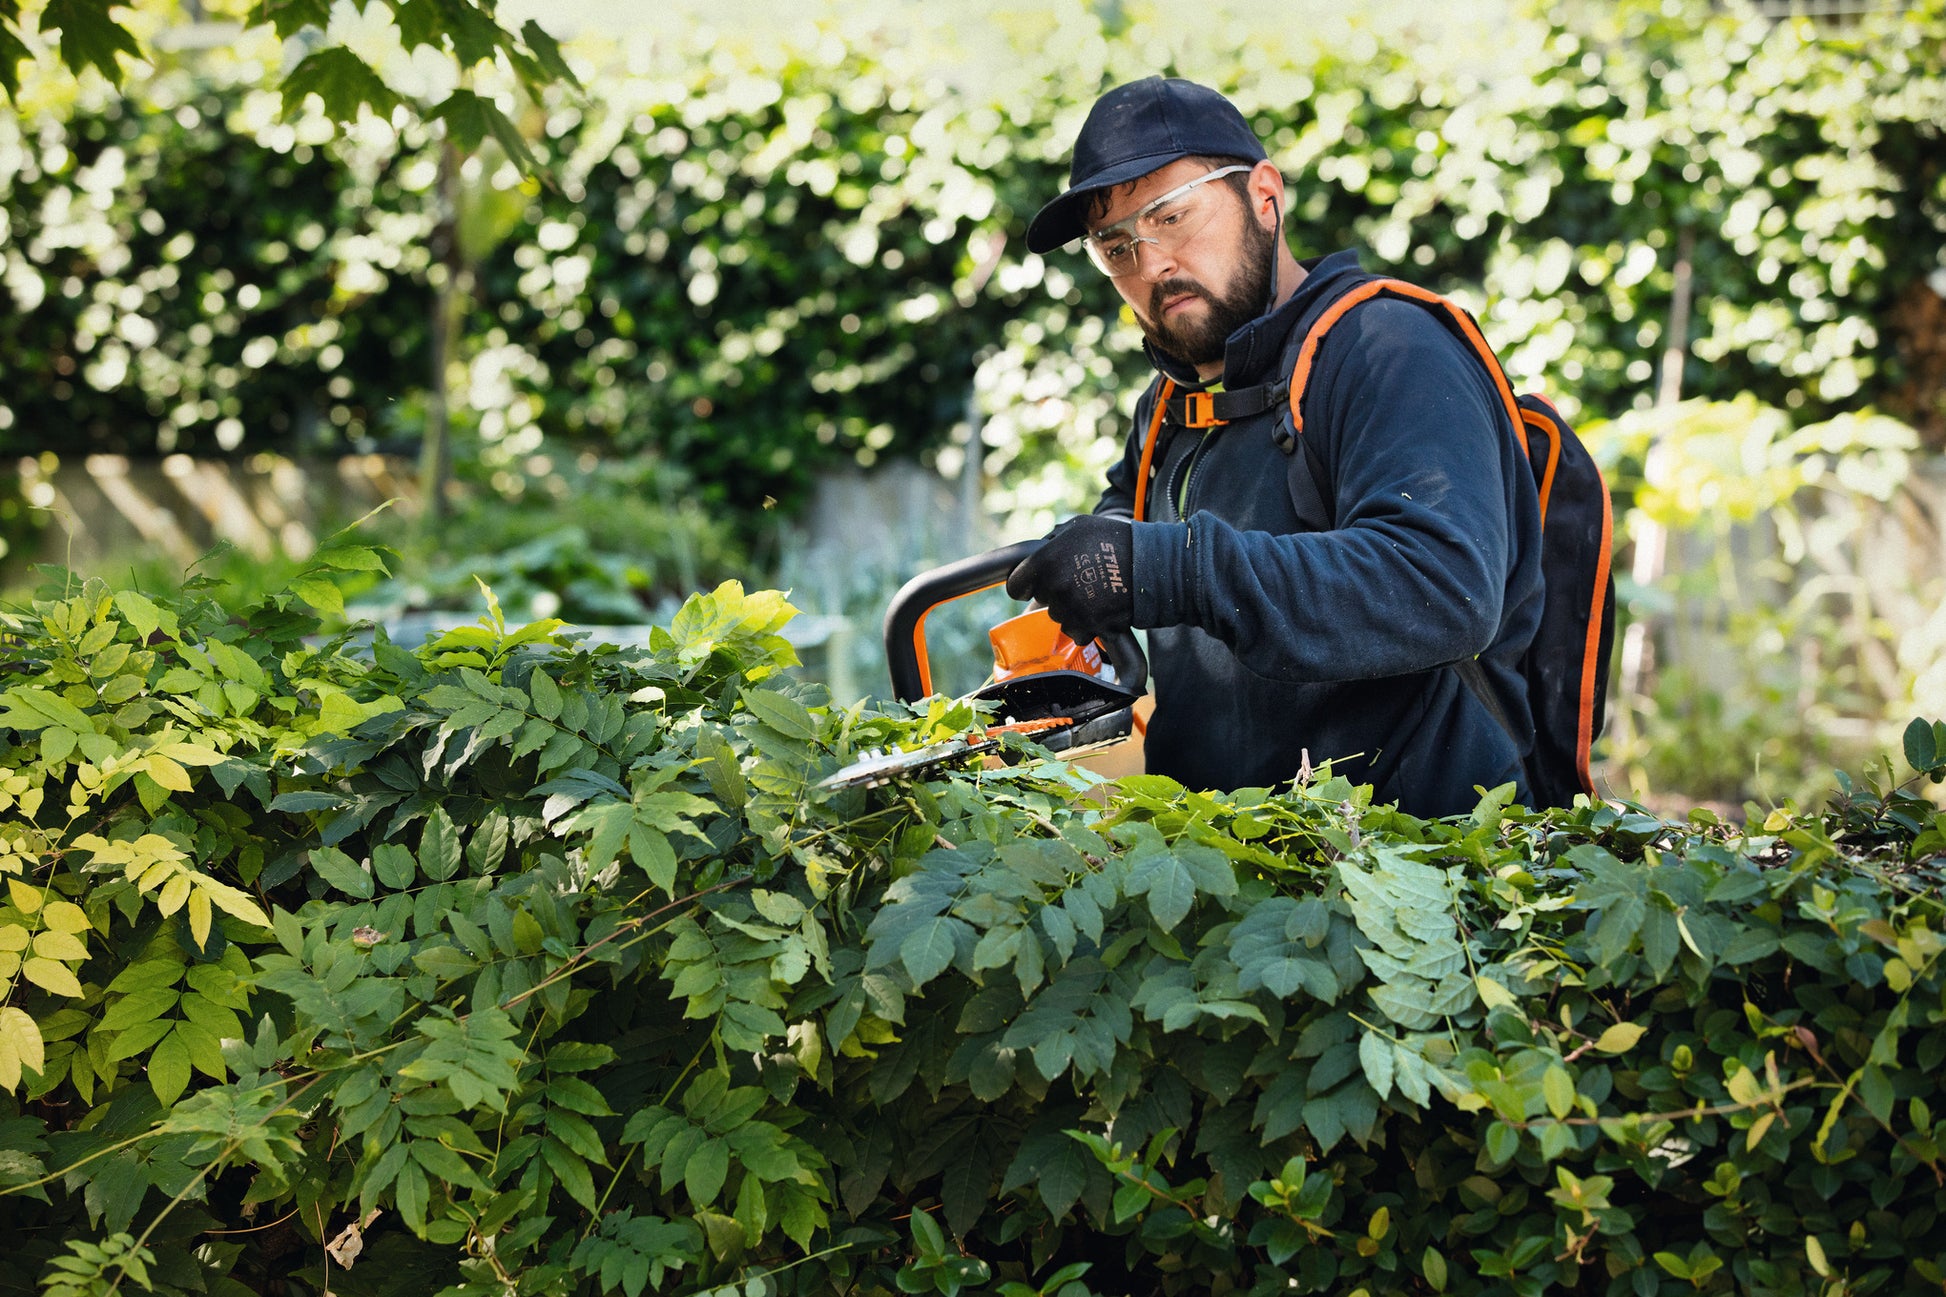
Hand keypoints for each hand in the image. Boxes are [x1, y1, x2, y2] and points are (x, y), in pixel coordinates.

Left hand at [1004, 515, 1134, 644]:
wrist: (1150, 566)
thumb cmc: (1115, 540)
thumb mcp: (1079, 526)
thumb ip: (1053, 540)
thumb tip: (1040, 549)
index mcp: (1045, 562)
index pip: (1016, 586)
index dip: (1025, 583)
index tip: (1032, 584)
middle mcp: (1054, 588)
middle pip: (1041, 601)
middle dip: (1053, 592)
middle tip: (1076, 580)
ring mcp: (1071, 609)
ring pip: (1058, 616)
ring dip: (1070, 608)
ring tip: (1092, 592)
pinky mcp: (1088, 626)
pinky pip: (1076, 631)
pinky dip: (1085, 624)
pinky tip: (1099, 608)